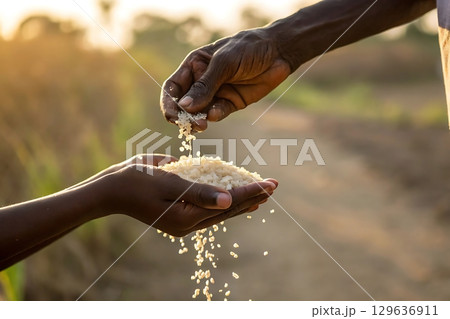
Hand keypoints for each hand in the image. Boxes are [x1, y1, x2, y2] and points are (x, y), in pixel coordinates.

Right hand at [102, 155, 277, 236]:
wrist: (113, 190)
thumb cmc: (137, 181)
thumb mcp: (168, 182)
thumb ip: (199, 192)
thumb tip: (227, 200)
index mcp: (186, 217)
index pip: (226, 203)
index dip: (251, 192)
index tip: (272, 184)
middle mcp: (188, 223)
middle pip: (227, 209)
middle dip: (251, 197)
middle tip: (273, 187)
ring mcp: (184, 221)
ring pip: (219, 212)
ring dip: (241, 201)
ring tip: (261, 195)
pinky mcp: (180, 215)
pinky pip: (207, 209)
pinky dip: (223, 202)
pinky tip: (234, 196)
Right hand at [160, 28, 290, 130]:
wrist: (278, 52)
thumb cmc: (248, 48)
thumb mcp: (224, 62)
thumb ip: (205, 85)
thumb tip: (184, 106)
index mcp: (194, 66)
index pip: (173, 88)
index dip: (169, 103)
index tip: (172, 116)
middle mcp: (202, 81)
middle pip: (184, 104)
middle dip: (183, 116)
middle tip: (189, 125)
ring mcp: (216, 94)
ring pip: (200, 112)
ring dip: (198, 119)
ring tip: (201, 124)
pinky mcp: (231, 103)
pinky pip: (218, 113)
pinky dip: (215, 116)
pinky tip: (215, 115)